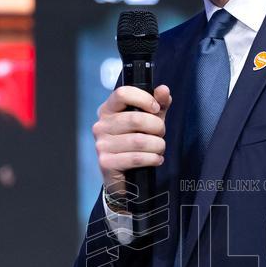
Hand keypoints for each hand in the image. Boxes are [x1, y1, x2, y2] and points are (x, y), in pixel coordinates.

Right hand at [95, 83, 171, 202]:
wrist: (125, 176)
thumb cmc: (137, 143)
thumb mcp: (150, 121)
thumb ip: (158, 105)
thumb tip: (163, 90)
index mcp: (108, 110)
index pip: (123, 93)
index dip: (144, 99)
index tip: (156, 109)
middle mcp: (101, 125)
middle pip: (135, 119)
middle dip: (157, 127)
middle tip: (161, 134)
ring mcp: (101, 145)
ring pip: (139, 141)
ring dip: (157, 145)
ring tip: (160, 149)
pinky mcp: (106, 162)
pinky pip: (136, 158)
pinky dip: (152, 159)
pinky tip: (156, 159)